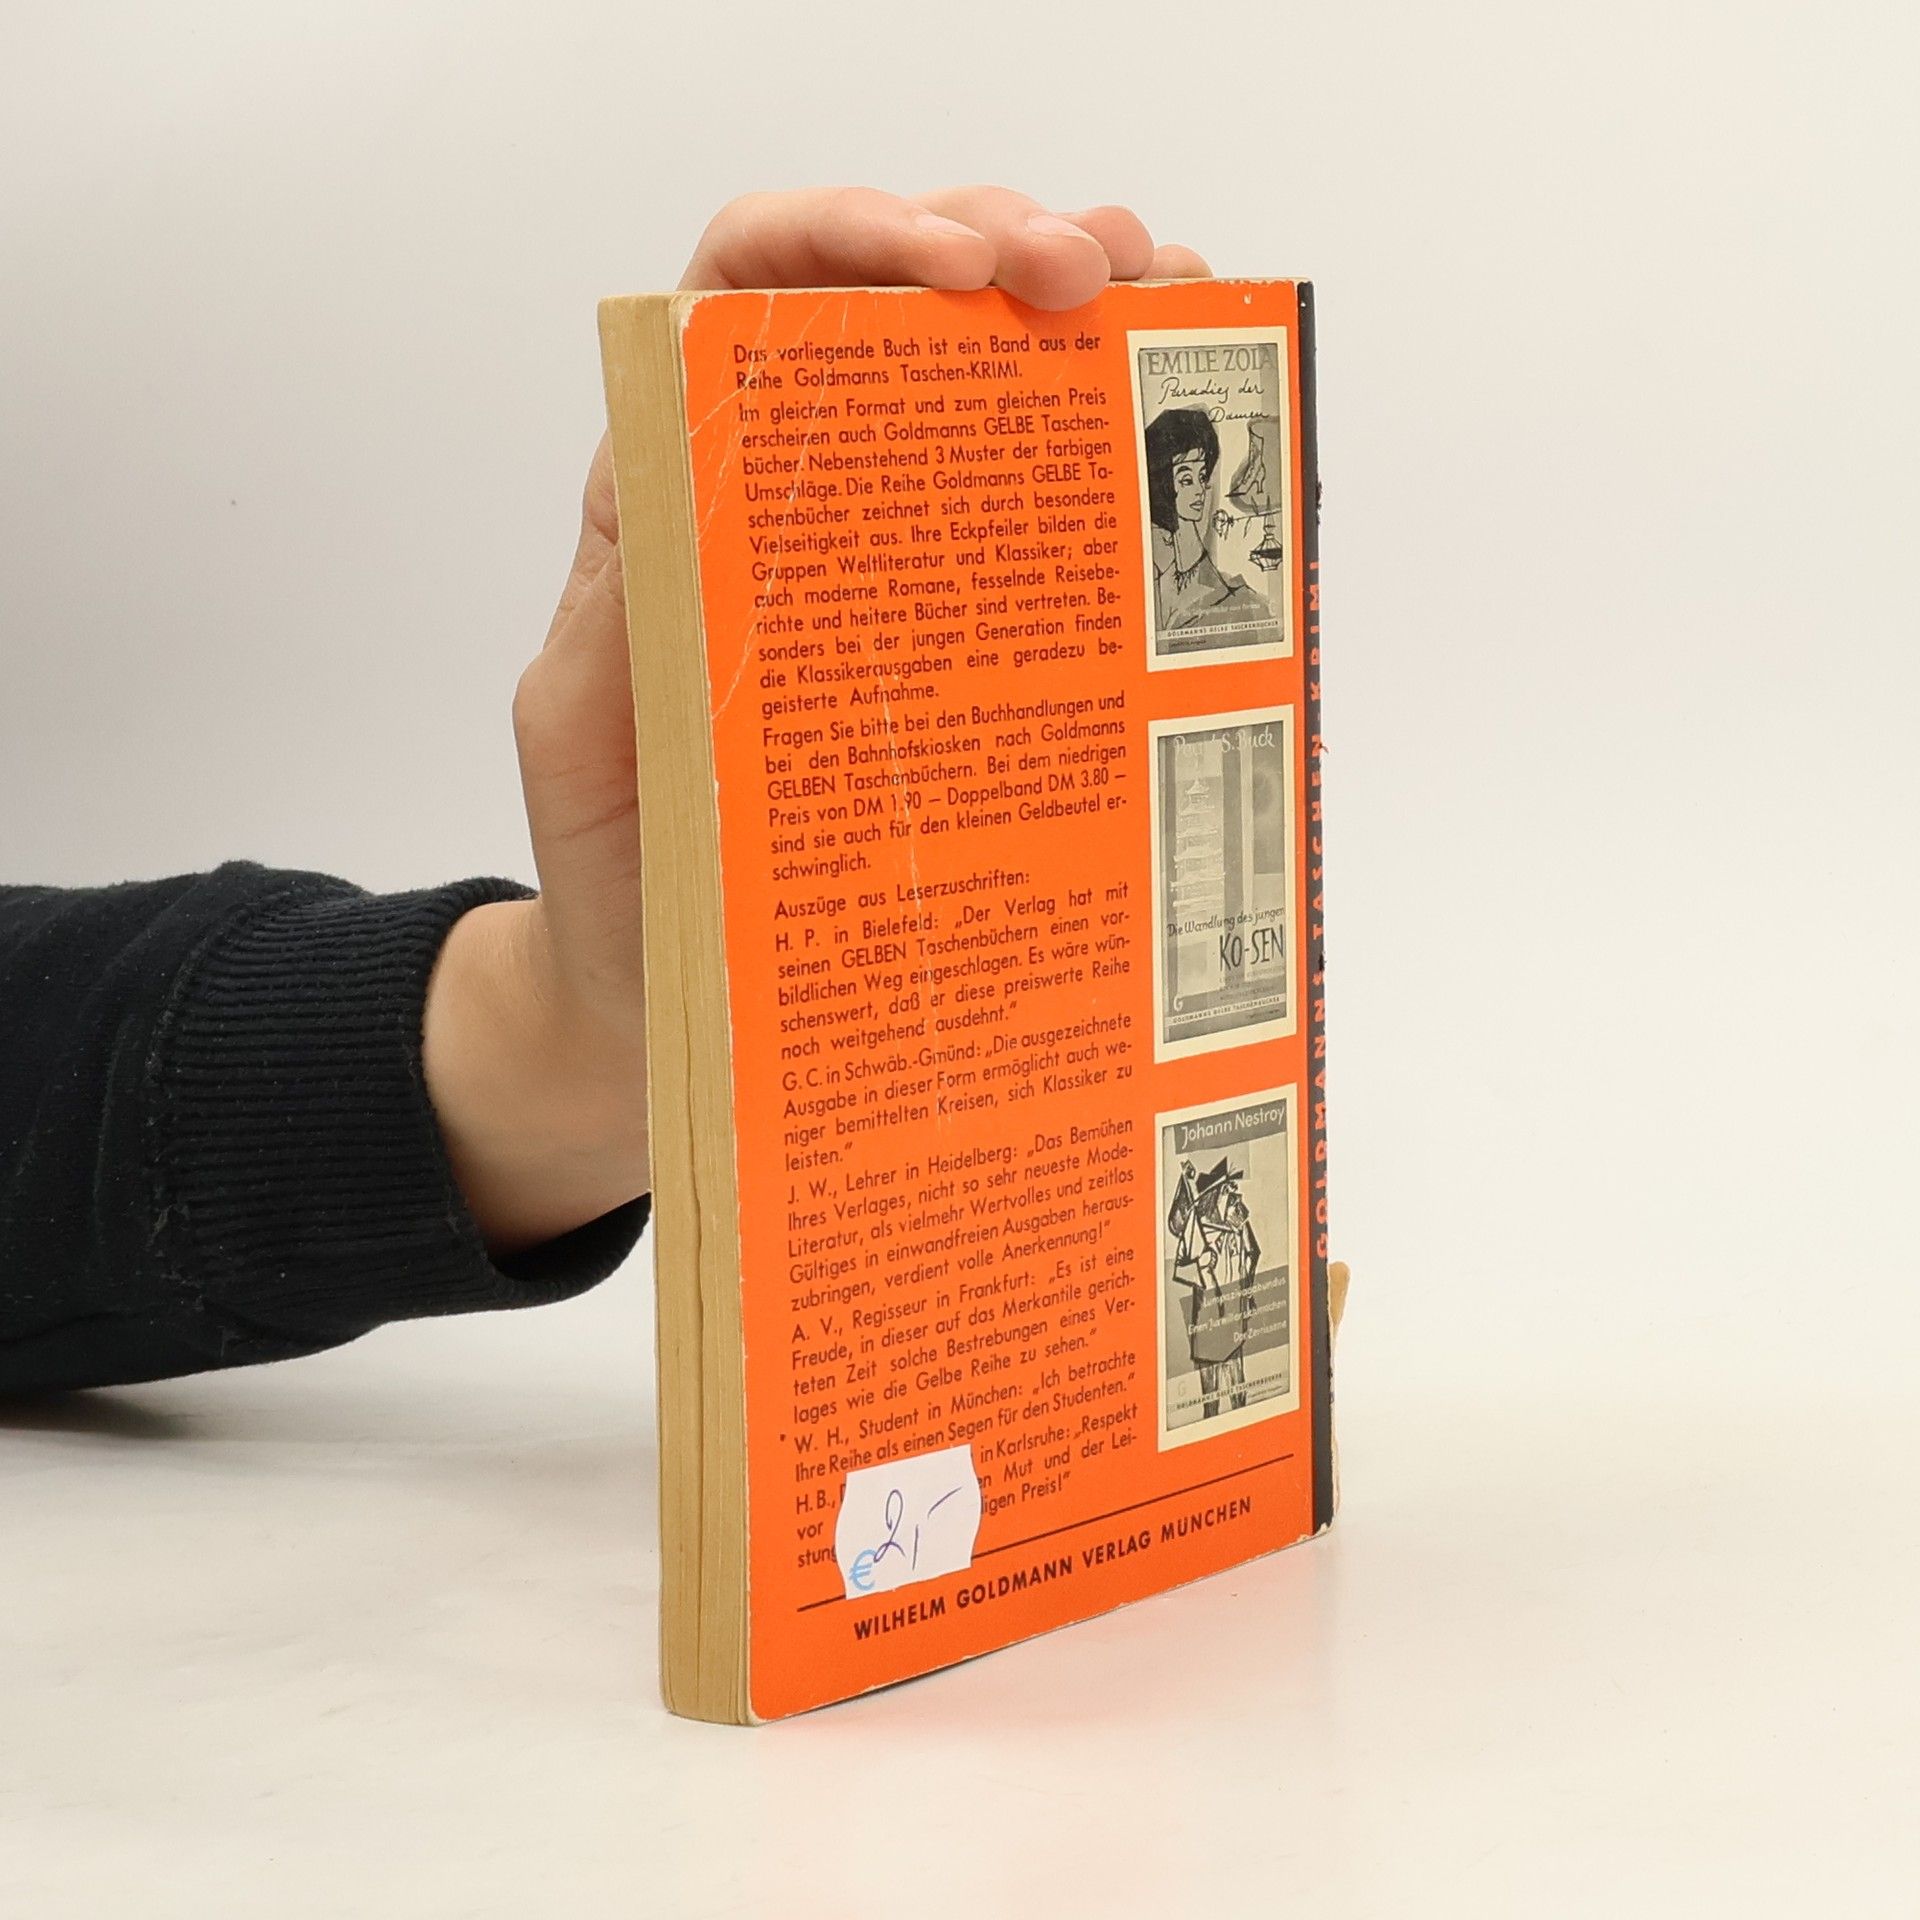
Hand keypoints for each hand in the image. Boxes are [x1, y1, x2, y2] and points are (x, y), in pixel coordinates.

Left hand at [424, 187, 1212, 1254]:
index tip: (953, 264)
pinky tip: (1175, 444)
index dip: (848, 236)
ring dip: (1085, 316)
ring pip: (988, 383)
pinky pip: (1044, 522)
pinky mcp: (964, 649)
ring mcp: (892, 572)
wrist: (661, 1005)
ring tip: (1168, 306)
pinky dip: (1117, 455)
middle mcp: (793, 505)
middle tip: (1095, 279)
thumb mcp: (585, 744)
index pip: (750, 292)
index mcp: (685, 499)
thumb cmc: (618, 879)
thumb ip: (614, 624)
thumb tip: (671, 496)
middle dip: (1003, 246)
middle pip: (898, 304)